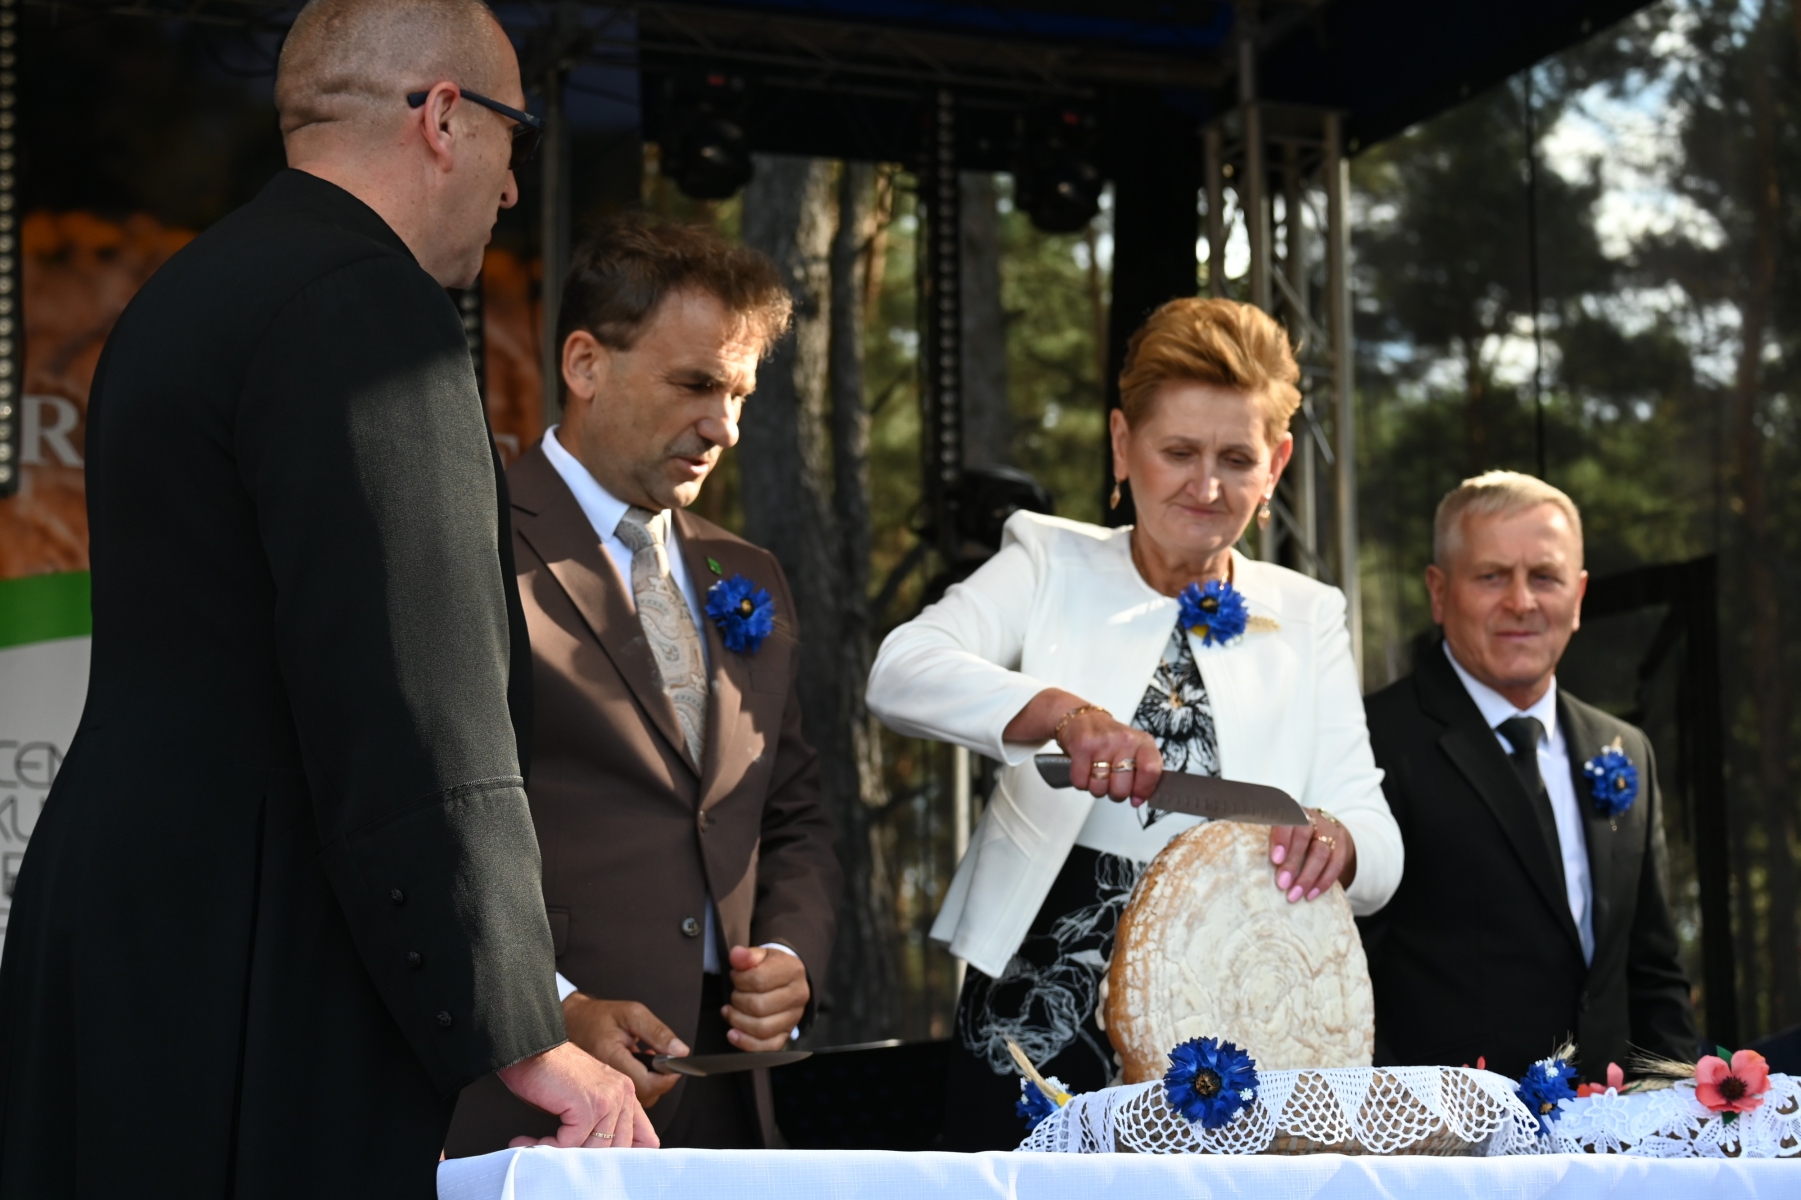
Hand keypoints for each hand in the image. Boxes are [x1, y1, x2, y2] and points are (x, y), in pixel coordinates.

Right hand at [495, 1040, 658, 1148]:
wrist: (529, 1047)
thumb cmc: (551, 1071)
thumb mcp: (587, 1095)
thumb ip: (605, 1120)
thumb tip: (609, 1154)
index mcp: (626, 1093)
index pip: (645, 1138)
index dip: (625, 1156)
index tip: (600, 1164)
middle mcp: (622, 1094)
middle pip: (618, 1148)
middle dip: (587, 1157)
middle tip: (561, 1153)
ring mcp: (607, 1099)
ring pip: (595, 1149)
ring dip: (564, 1152)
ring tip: (540, 1143)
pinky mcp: (587, 1106)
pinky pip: (571, 1143)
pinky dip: (548, 1145)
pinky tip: (533, 1138)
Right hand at [563, 993, 687, 1107]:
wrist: (571, 1023)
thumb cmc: (599, 1016)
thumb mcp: (632, 1014)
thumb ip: (657, 1033)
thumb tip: (681, 1052)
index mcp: (611, 1058)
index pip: (648, 1084)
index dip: (667, 1076)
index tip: (673, 1063)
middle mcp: (606, 1080)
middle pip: (647, 1096)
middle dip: (660, 1078)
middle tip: (656, 1056)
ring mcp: (604, 1089)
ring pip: (641, 1100)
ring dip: (651, 1081)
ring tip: (644, 1058)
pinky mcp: (606, 1092)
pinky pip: (631, 1097)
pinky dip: (641, 1083)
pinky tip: (635, 1066)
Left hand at [722, 945, 808, 1051]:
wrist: (788, 978)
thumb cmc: (771, 966)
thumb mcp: (761, 955)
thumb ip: (747, 955)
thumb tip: (736, 955)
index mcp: (792, 971)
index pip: (759, 980)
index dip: (739, 979)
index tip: (735, 976)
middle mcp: (798, 996)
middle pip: (759, 1007)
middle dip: (737, 1001)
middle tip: (734, 994)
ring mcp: (794, 1017)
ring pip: (762, 1028)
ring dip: (738, 1021)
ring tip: (730, 1011)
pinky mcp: (787, 1034)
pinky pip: (768, 1047)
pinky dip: (747, 1043)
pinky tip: (733, 1033)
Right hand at [1059, 709, 1161, 805]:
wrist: (1084, 719)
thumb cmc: (1112, 740)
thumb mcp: (1136, 751)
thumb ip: (1144, 775)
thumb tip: (1138, 799)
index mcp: (1143, 742)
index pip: (1151, 770)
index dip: (1143, 790)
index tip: (1136, 797)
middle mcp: (1124, 740)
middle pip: (1122, 788)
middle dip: (1115, 793)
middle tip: (1112, 781)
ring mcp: (1103, 743)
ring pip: (1100, 788)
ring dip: (1097, 788)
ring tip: (1098, 773)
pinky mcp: (1082, 747)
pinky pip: (1081, 782)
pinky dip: (1082, 782)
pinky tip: (1086, 770)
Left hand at [1268, 809, 1356, 902]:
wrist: (1322, 830)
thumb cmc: (1289, 834)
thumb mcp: (1277, 830)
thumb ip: (1264, 837)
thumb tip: (1245, 861)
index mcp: (1291, 811)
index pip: (1286, 819)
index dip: (1281, 838)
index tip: (1275, 859)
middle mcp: (1311, 818)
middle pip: (1303, 836)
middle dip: (1292, 862)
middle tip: (1282, 884)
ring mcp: (1328, 831)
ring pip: (1321, 852)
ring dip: (1307, 876)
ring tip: (1294, 894)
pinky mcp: (1341, 846)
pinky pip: (1336, 864)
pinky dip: (1324, 881)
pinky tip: (1311, 894)